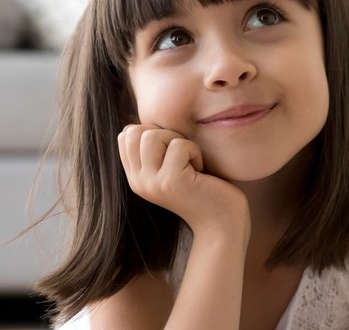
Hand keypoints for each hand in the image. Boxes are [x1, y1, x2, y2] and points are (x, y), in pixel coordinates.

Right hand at [118, 125, 248, 235]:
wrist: (222, 223)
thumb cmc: (203, 188)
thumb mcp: (170, 167)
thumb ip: (154, 150)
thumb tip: (133, 125)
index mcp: (136, 177)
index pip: (125, 136)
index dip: (153, 132)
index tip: (173, 151)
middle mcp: (138, 181)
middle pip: (136, 131)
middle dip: (165, 134)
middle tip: (183, 155)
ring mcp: (153, 182)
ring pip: (152, 135)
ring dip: (179, 141)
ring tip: (191, 162)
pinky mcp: (172, 182)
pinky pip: (179, 145)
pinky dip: (195, 152)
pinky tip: (201, 171)